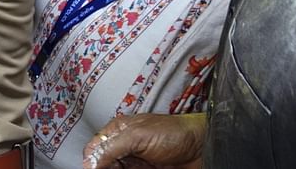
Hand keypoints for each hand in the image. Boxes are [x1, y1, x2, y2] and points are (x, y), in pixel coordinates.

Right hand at [82, 113, 205, 168]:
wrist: (204, 148)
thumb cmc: (176, 133)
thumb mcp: (138, 136)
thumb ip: (112, 147)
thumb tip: (91, 161)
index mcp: (119, 131)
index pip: (95, 148)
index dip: (91, 161)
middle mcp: (125, 146)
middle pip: (103, 163)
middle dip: (103, 168)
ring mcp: (135, 162)